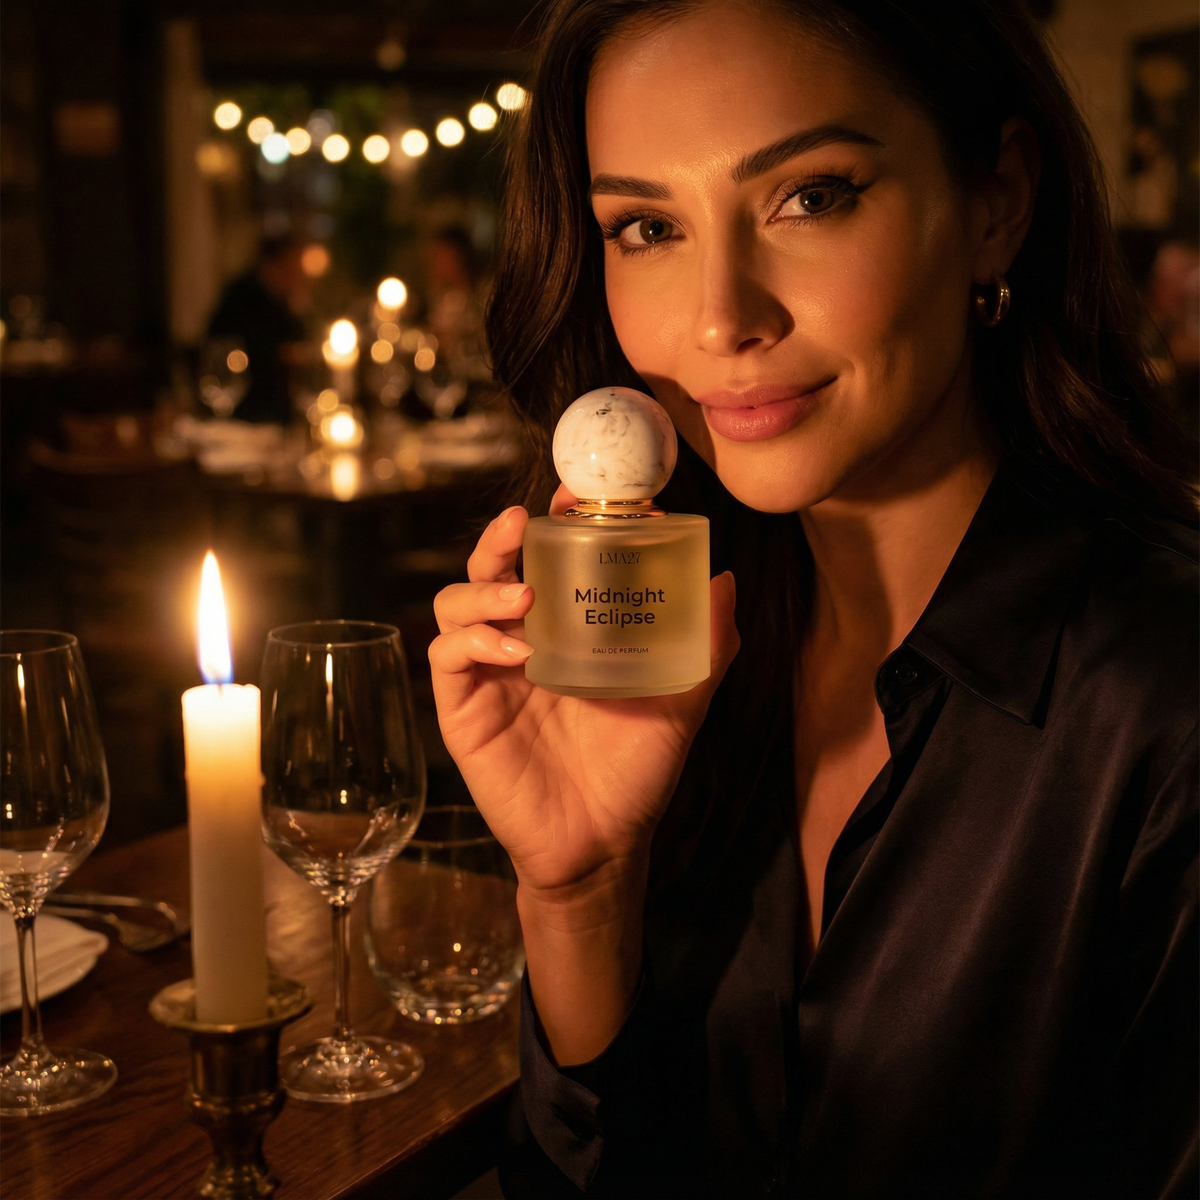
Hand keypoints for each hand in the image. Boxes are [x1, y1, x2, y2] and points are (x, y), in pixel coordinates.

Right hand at [430, 489, 738, 897]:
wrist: (601, 843)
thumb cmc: (637, 770)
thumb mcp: (682, 700)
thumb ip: (706, 645)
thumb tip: (724, 579)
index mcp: (567, 629)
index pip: (548, 558)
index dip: (555, 522)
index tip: (577, 497)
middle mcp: (521, 640)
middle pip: (491, 566)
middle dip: (502, 536)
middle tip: (527, 521)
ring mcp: (488, 673)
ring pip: (456, 601)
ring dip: (484, 586)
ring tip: (525, 595)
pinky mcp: (464, 709)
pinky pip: (447, 656)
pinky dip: (474, 642)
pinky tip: (516, 653)